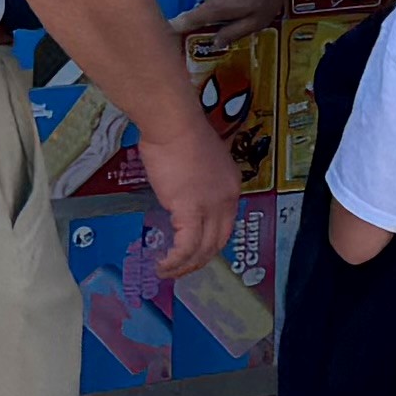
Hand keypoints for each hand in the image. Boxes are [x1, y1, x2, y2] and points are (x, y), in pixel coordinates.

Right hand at [133, 88, 239, 282]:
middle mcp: (227, 199)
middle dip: (199, 260)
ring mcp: (211, 207)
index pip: (226, 224)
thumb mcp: (198, 159)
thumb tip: (181, 190)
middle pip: (218, 242)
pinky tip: (163, 265)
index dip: (210, 243)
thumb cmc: (179, 133)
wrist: (173, 124)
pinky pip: (186, 246)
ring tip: (167, 271)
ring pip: (203, 249)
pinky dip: (175, 260)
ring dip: (184, 266)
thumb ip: (196, 179)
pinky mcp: (191, 210)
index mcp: (231, 186)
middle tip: (180, 269)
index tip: (194, 251)